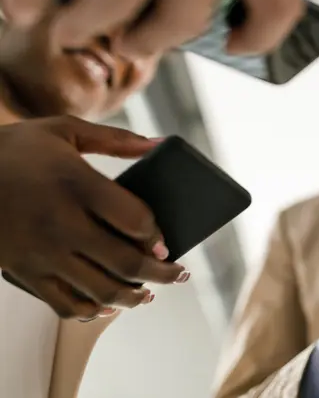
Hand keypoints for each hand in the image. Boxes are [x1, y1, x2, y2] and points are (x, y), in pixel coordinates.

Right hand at [0, 116, 188, 319]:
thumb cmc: (17, 149)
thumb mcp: (63, 130)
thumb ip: (116, 139)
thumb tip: (160, 144)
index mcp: (75, 183)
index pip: (134, 219)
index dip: (157, 235)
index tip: (167, 243)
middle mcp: (60, 222)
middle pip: (125, 261)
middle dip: (160, 273)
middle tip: (178, 275)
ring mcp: (41, 252)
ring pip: (100, 290)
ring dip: (132, 297)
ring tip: (149, 294)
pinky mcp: (23, 271)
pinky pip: (64, 304)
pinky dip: (91, 310)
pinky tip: (107, 305)